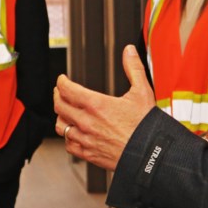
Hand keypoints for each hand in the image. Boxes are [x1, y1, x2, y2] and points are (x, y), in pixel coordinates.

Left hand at [53, 45, 153, 169]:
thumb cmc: (146, 127)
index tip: (62, 79)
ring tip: (64, 112)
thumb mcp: (142, 92)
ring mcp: (86, 139)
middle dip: (57, 96)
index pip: (67, 89)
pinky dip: (68, 137)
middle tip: (59, 92)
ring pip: (61, 126)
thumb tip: (129, 52)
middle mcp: (87, 122)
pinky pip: (69, 145)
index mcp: (97, 105)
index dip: (61, 82)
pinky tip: (73, 133)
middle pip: (59, 106)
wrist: (150, 156)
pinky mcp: (88, 154)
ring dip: (61, 117)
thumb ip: (133, 69)